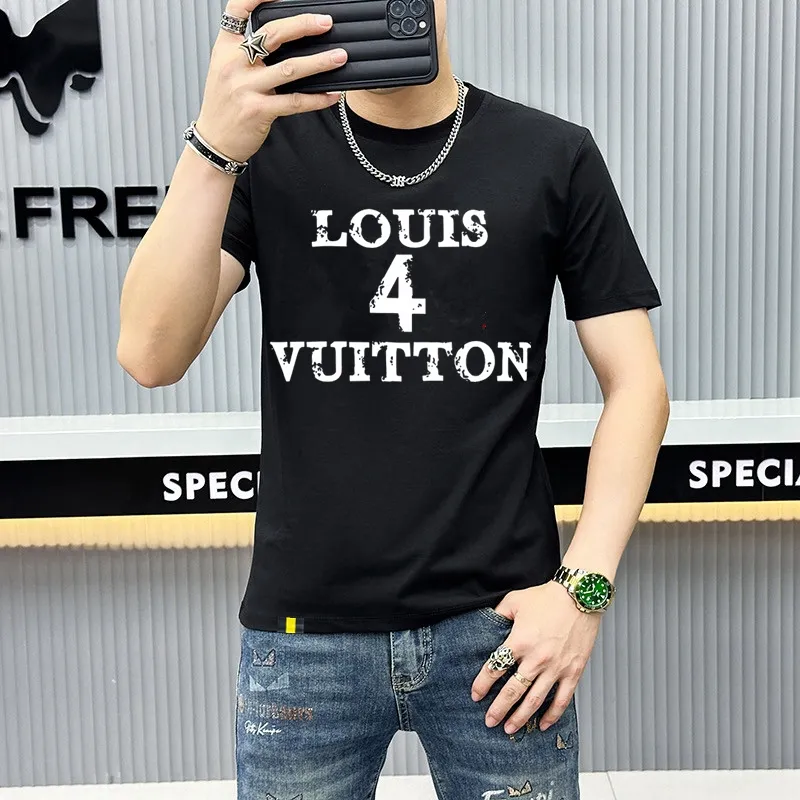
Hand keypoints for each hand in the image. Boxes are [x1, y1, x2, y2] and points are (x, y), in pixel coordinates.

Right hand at [195, 0, 348, 161]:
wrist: (214, 141)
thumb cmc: (224, 106)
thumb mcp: (226, 69)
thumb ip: (247, 51)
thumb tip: (285, 38)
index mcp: (225, 48)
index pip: (238, 10)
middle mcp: (234, 64)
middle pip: (272, 34)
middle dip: (302, 25)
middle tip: (325, 23)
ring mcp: (246, 88)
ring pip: (289, 69)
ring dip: (319, 62)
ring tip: (339, 57)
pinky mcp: (259, 111)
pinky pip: (294, 102)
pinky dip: (317, 98)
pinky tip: (332, 94)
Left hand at [470, 581, 601, 733]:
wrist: (580, 596)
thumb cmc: (548, 597)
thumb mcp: (514, 600)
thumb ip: (499, 614)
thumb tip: (487, 624)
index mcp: (519, 641)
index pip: (495, 667)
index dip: (483, 684)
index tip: (475, 695)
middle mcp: (536, 658)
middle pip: (513, 690)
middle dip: (498, 708)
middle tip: (489, 721)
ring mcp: (556, 667)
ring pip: (535, 700)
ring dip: (521, 717)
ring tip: (510, 729)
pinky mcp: (573, 671)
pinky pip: (562, 699)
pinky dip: (552, 714)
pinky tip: (542, 724)